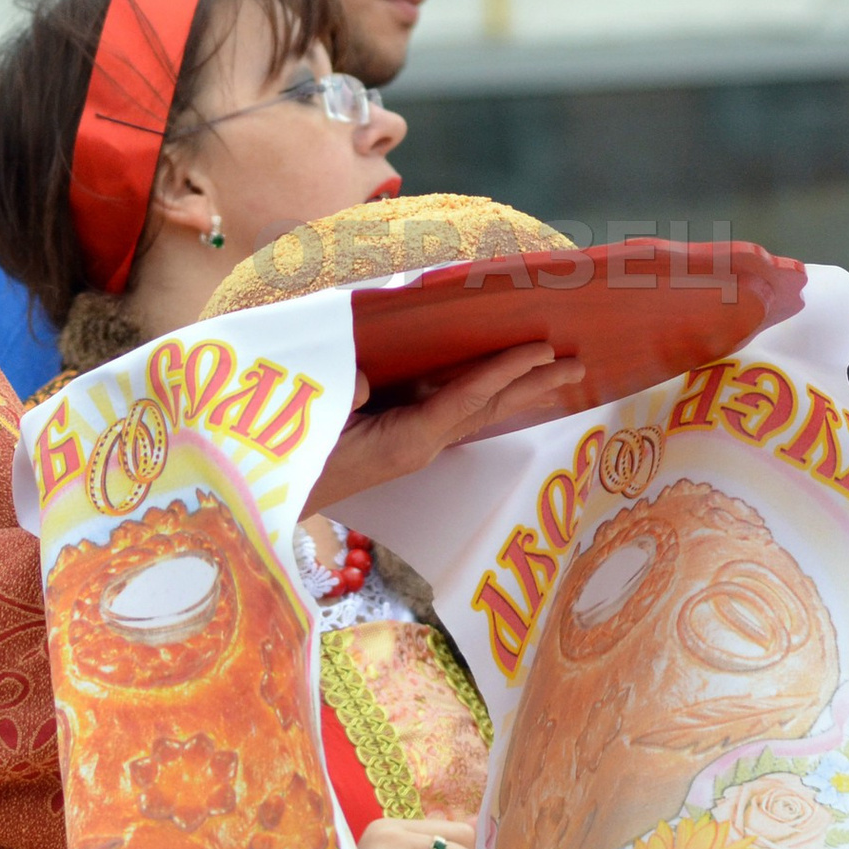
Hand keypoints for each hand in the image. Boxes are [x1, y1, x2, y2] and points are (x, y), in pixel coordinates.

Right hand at [305, 344, 583, 513]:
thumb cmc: (287, 453)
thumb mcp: (311, 418)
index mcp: (406, 439)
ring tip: (559, 373)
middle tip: (579, 363)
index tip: (542, 348)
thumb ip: (342, 391)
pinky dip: (485, 395)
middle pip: (490, 409)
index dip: (505, 370)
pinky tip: (500, 388)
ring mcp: (415, 446)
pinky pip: (455, 412)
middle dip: (534, 385)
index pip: (468, 398)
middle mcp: (422, 445)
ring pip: (477, 413)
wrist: (269, 499)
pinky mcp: (403, 443)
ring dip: (519, 391)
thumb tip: (369, 380)